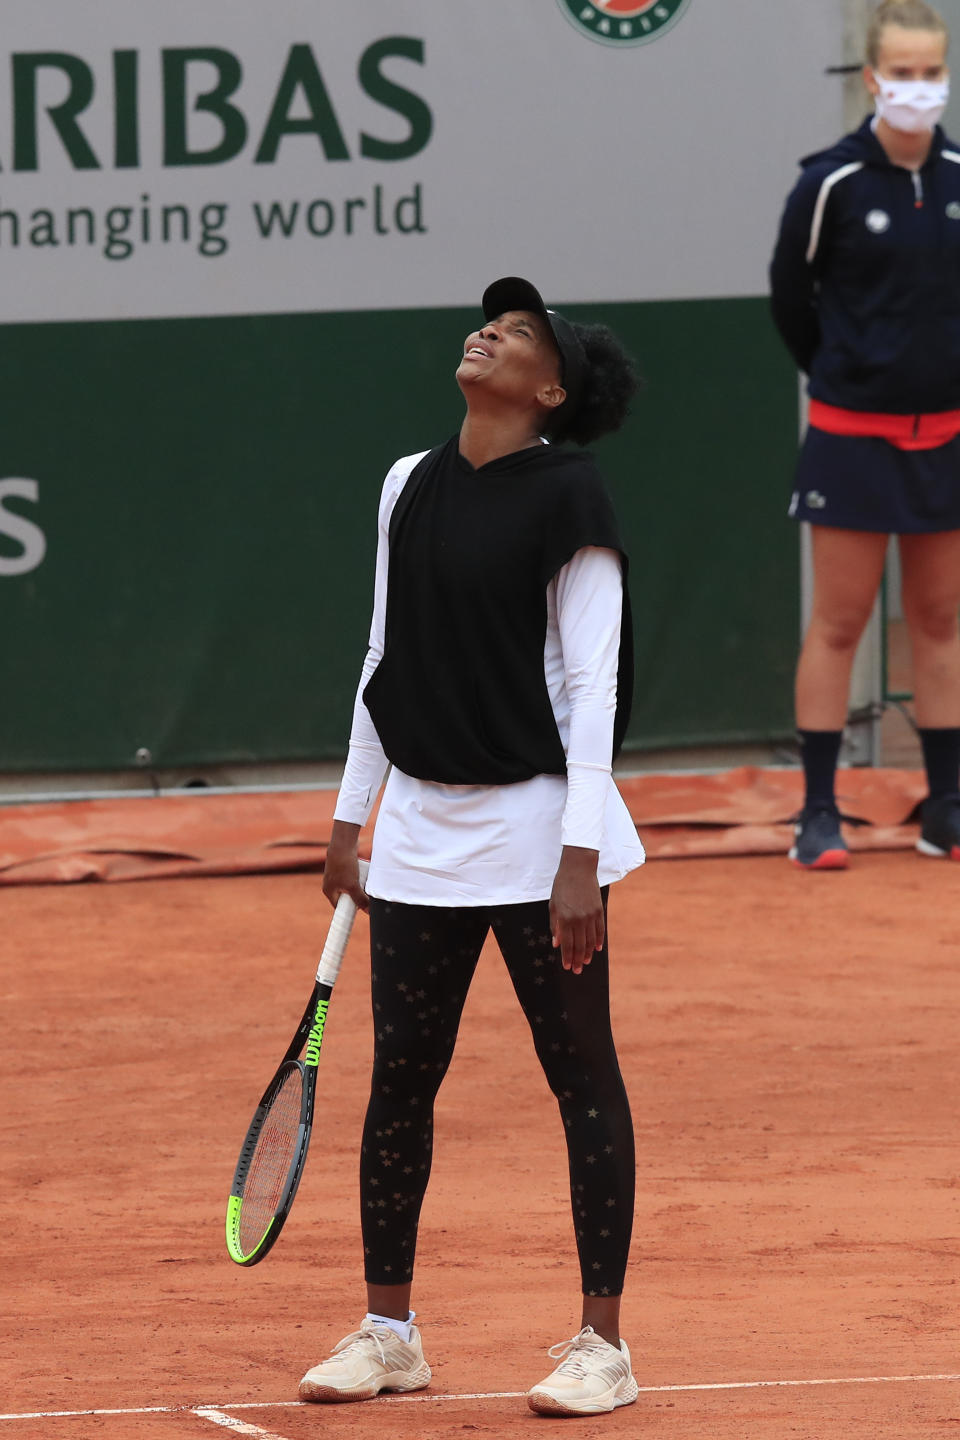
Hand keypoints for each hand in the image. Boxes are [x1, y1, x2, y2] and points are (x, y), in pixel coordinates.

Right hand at [323, 820, 368, 911]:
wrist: (343, 843)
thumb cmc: (343, 865)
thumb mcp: (352, 886)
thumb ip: (360, 899)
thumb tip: (368, 911)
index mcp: (329, 891)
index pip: (339, 906)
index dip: (350, 910)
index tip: (360, 911)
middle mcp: (331, 884)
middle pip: (346, 897)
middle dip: (356, 897)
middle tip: (366, 897)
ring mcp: (337, 875)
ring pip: (351, 886)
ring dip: (359, 887)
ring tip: (366, 885)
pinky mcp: (343, 867)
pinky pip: (353, 877)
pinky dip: (359, 878)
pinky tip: (366, 876)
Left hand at [549, 846, 603, 974]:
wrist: (578, 868)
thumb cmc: (562, 885)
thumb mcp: (553, 904)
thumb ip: (555, 924)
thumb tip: (556, 943)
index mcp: (565, 918)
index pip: (567, 944)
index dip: (567, 957)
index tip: (567, 967)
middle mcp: (579, 919)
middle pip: (579, 945)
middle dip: (577, 959)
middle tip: (577, 971)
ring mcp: (590, 915)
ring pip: (590, 940)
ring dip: (588, 953)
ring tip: (586, 962)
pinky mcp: (599, 910)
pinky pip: (600, 930)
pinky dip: (598, 940)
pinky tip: (597, 948)